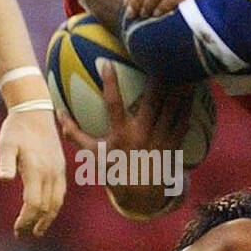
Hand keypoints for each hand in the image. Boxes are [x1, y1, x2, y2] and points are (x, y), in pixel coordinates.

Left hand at [0, 106, 65, 237]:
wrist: (35, 111)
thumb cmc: (16, 129)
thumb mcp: (6, 144)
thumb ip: (6, 162)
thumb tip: (3, 179)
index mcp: (37, 169)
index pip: (34, 203)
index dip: (25, 220)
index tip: (16, 230)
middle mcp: (50, 172)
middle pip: (46, 207)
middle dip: (34, 224)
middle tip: (22, 235)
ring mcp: (58, 171)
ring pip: (56, 202)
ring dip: (47, 219)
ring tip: (37, 231)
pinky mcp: (60, 168)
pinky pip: (60, 193)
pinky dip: (54, 207)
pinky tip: (46, 213)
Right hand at [57, 64, 192, 218]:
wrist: (141, 196)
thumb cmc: (115, 170)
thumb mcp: (93, 154)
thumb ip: (75, 134)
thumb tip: (58, 113)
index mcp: (120, 135)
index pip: (113, 104)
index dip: (109, 83)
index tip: (106, 63)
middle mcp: (140, 136)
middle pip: (151, 101)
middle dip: (155, 78)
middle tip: (156, 55)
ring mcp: (159, 140)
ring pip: (170, 108)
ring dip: (175, 87)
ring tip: (178, 66)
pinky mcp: (173, 145)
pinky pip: (182, 120)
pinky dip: (187, 104)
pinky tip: (191, 89)